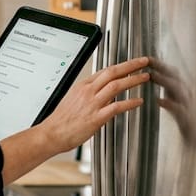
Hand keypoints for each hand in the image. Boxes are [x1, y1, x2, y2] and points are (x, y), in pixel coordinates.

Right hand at [36, 56, 151, 152]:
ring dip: (133, 80)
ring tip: (144, 77)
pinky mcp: (96, 117)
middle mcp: (88, 92)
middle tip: (143, 61)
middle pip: (112, 72)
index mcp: (82, 86)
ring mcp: (92, 103)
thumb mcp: (72, 100)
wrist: (51, 133)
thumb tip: (103, 95)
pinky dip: (130, 102)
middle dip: (131, 65)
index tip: (131, 64)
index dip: (121, 66)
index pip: (105, 71)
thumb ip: (89, 96)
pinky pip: (117, 106)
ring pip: (116, 85)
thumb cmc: (60, 121)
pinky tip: (138, 101)